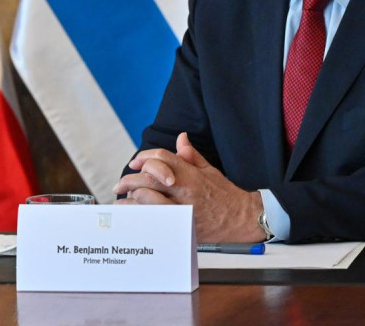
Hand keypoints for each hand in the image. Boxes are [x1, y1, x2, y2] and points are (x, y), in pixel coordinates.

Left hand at [112, 132, 262, 242]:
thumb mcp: (209, 170)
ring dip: (131, 199)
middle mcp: (185, 190)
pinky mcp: (182, 226)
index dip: (144, 157)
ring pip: (148, 200)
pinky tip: (134, 215)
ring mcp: (182, 209)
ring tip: (124, 200)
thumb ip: (190, 155)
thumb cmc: (226, 195)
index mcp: (191, 174)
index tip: (135, 163)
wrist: (243, 219)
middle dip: (130, 180)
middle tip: (120, 184)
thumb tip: (180, 138)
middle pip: (149, 179)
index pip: (162, 158)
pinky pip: (155, 220)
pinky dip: (142, 216)